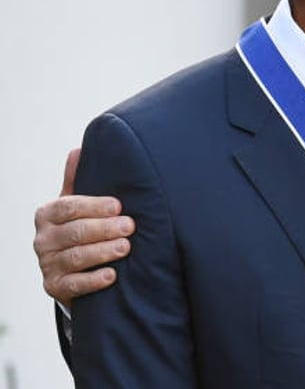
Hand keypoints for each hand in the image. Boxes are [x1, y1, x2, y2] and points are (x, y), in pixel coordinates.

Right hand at [33, 148, 134, 307]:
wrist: (70, 267)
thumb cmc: (79, 226)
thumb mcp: (76, 202)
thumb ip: (76, 179)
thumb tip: (78, 149)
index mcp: (48, 214)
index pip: (68, 207)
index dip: (94, 206)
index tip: (118, 205)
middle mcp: (43, 239)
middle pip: (74, 232)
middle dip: (104, 229)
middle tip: (129, 226)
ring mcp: (47, 264)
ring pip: (75, 257)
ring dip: (102, 252)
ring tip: (125, 247)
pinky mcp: (54, 287)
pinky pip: (73, 285)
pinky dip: (93, 281)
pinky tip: (112, 276)